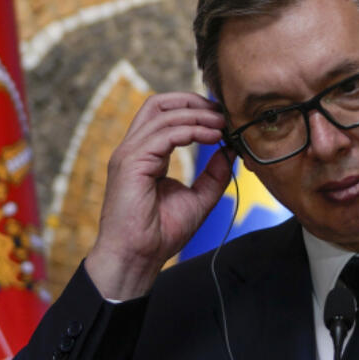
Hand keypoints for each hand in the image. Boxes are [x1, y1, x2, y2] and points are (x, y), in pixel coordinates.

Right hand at [85, 92, 233, 299]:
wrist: (138, 258)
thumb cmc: (160, 234)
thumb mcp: (198, 199)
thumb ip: (213, 174)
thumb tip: (230, 150)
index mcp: (146, 155)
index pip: (164, 115)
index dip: (194, 109)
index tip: (222, 117)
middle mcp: (134, 150)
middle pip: (158, 104)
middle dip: (192, 101)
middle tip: (221, 111)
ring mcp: (129, 154)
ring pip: (162, 114)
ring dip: (197, 115)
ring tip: (222, 124)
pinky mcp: (130, 163)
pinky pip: (163, 134)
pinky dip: (190, 130)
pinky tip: (212, 136)